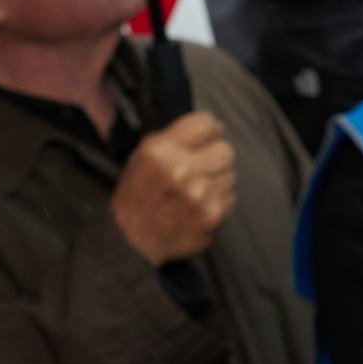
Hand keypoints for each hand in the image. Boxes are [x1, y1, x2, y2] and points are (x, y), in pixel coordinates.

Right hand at [110, 112, 236, 265]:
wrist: (132, 240)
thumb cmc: (138, 193)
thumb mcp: (143, 153)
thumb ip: (179, 135)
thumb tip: (218, 127)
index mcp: (160, 151)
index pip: (207, 123)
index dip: (206, 133)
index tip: (201, 142)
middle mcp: (181, 170)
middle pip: (225, 150)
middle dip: (213, 158)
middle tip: (198, 170)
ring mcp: (199, 195)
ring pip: (231, 174)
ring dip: (217, 180)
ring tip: (194, 191)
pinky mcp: (212, 215)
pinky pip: (230, 197)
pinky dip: (218, 201)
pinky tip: (198, 207)